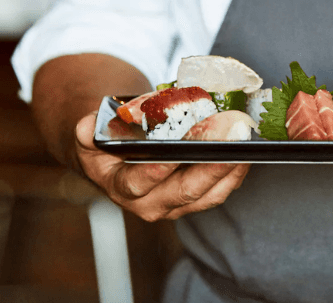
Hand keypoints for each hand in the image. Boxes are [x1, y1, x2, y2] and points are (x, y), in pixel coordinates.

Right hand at [74, 112, 250, 221]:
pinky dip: (234, 173)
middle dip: (211, 166)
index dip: (156, 172)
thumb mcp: (87, 136)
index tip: (173, 155)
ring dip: (230, 170)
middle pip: (185, 192)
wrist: (114, 160)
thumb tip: (86, 126)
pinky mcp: (194, 199)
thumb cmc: (104, 145)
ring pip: (208, 195)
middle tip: (230, 141)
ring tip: (246, 143)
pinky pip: (219, 191)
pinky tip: (247, 151)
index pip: (139, 184)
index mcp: (121, 188)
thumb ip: (85, 131)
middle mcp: (150, 204)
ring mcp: (175, 205)